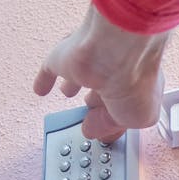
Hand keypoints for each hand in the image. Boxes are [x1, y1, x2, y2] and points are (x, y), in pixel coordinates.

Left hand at [35, 4, 169, 140]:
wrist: (113, 50)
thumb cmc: (135, 81)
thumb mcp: (137, 118)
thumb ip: (113, 126)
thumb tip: (93, 128)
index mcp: (137, 79)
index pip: (125, 101)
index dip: (116, 116)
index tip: (108, 128)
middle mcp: (114, 66)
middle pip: (101, 87)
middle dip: (95, 98)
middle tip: (88, 112)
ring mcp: (88, 60)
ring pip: (78, 74)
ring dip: (73, 83)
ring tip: (67, 93)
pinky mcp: (64, 56)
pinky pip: (50, 68)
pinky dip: (45, 78)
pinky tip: (40, 87)